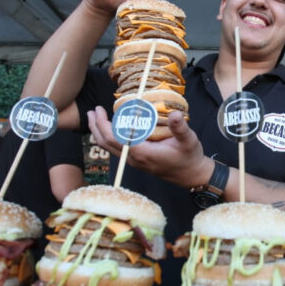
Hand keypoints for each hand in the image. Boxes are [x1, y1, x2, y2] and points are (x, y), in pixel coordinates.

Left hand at [87, 107, 210, 187]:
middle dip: (96, 127)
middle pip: (106, 143)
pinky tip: (111, 128)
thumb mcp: (189, 140)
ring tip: (96, 117)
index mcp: (142, 152)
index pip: (114, 139)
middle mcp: (134, 158)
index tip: (99, 110)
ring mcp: (134, 161)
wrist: (191, 175)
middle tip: (93, 110)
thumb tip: (174, 113)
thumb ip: (180, 127)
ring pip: (109, 148)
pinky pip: (116, 149)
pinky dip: (109, 137)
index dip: (103, 124)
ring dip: (100, 133)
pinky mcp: (137, 161)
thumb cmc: (189, 157)